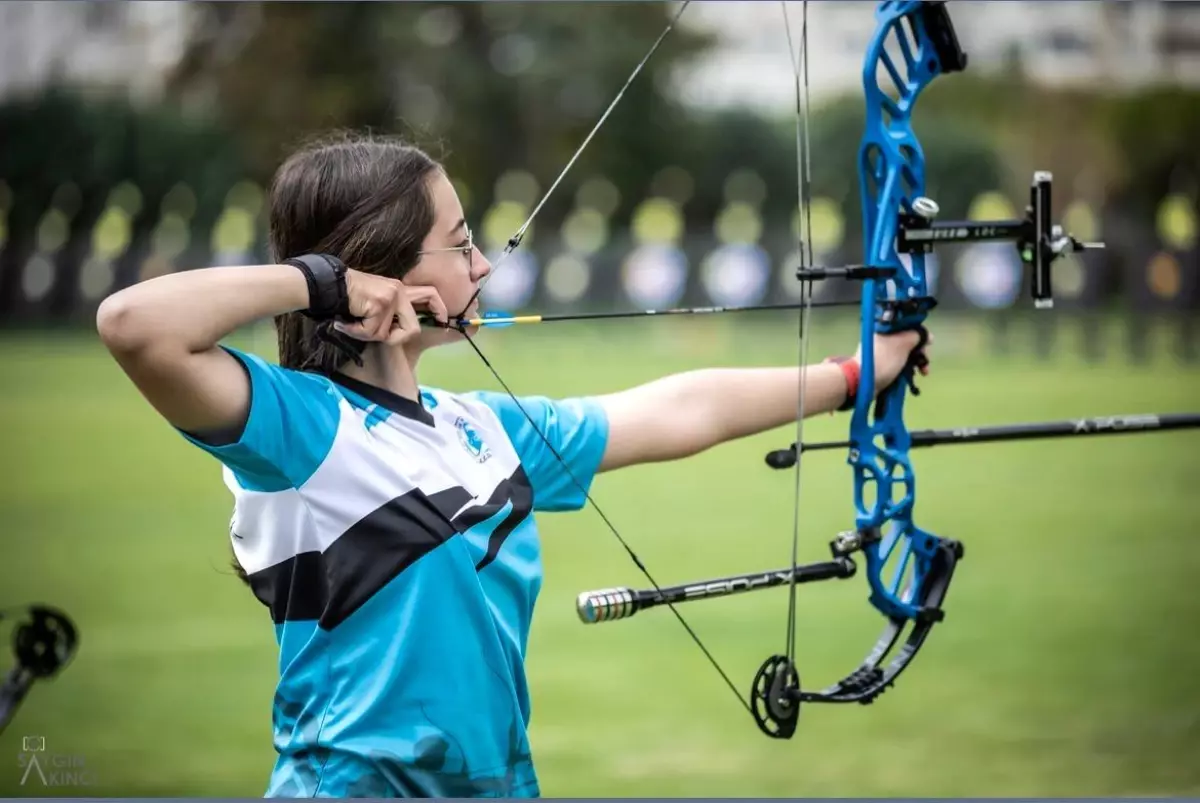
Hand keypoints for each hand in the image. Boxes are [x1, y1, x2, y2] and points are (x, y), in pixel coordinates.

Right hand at [332, 270, 447, 344]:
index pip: (431, 294)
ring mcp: (391, 297)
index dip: (440, 309)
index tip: (443, 323)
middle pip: (413, 328)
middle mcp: (400, 291)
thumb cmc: (351, 297)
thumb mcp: (378, 302)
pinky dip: (357, 332)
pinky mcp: (380, 304)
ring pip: (386, 334)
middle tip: (378, 336)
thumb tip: (401, 333)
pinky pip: (373, 332)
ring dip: (367, 334)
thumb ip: (392, 314)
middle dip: (396, 339)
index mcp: (401, 289)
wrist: (330, 284)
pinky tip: (347, 322)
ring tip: (354, 323)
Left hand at [853, 329, 932, 393]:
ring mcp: (884, 351)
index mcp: (886, 328)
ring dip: (917, 361)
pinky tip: (914, 375)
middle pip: (909, 340)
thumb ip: (916, 336)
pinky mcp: (884, 364)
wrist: (863, 381)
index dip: (921, 334)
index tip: (927, 344)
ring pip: (906, 353)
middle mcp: (885, 337)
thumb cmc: (883, 360)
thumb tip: (927, 336)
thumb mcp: (902, 344)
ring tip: (923, 372)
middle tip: (925, 360)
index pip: (908, 325)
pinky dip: (908, 368)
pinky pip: (900, 363)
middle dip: (920, 351)